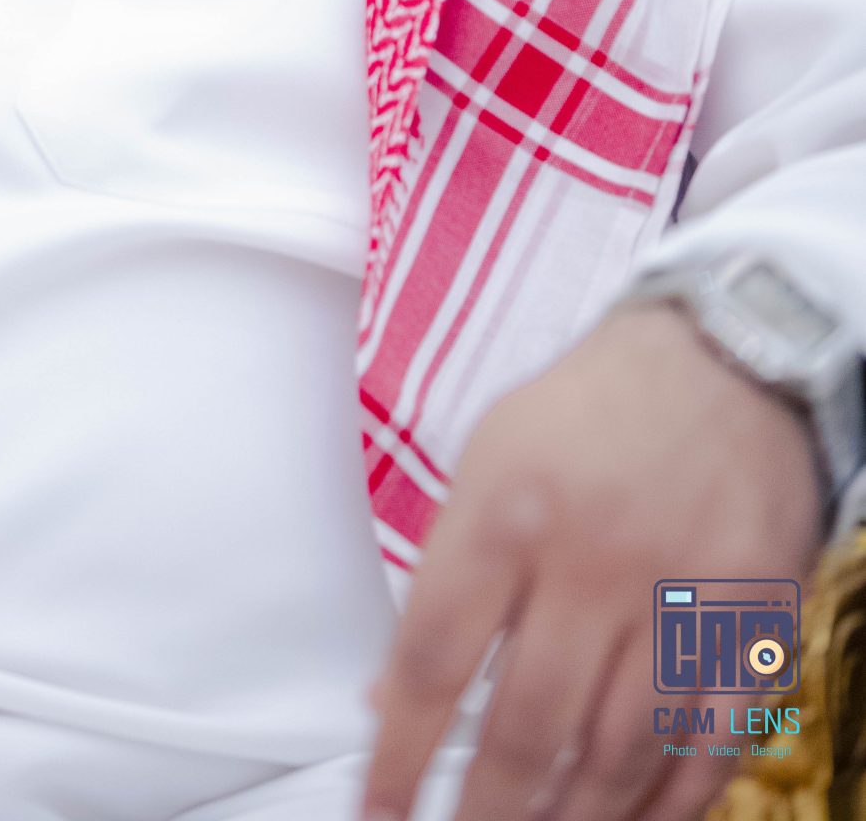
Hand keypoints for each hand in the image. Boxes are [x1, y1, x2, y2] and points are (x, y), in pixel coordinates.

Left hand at [361, 299, 824, 820]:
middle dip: (486, 812)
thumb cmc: (593, 413)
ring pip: (619, 756)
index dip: (401, 754)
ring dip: (572, 819)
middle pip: (529, 727)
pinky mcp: (754, 624)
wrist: (726, 360)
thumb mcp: (490, 458)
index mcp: (510, 509)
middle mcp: (594, 559)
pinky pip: (709, 748)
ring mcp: (681, 596)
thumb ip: (444, 575)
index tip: (381, 810)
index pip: (435, 659)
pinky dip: (669, 806)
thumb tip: (390, 697)